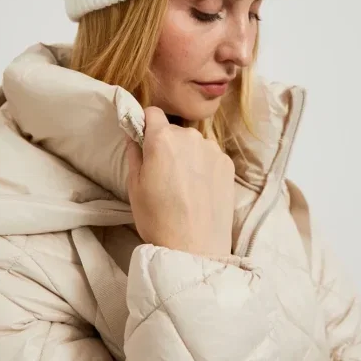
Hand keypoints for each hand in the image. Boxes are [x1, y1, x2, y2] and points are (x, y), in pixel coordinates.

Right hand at [124, 106, 234, 258]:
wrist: (194, 248)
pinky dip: (204, 166)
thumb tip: (133, 132)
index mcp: (162, 139)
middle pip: (174, 130)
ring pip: (193, 144)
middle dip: (167, 144)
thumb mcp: (134, 185)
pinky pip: (210, 156)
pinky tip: (200, 190)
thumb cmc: (158, 218)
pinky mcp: (227, 163)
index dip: (146, 124)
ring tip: (184, 185)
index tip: (144, 139)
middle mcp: (190, 137)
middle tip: (163, 173)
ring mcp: (212, 149)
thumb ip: (134, 151)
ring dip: (188, 155)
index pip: (153, 112)